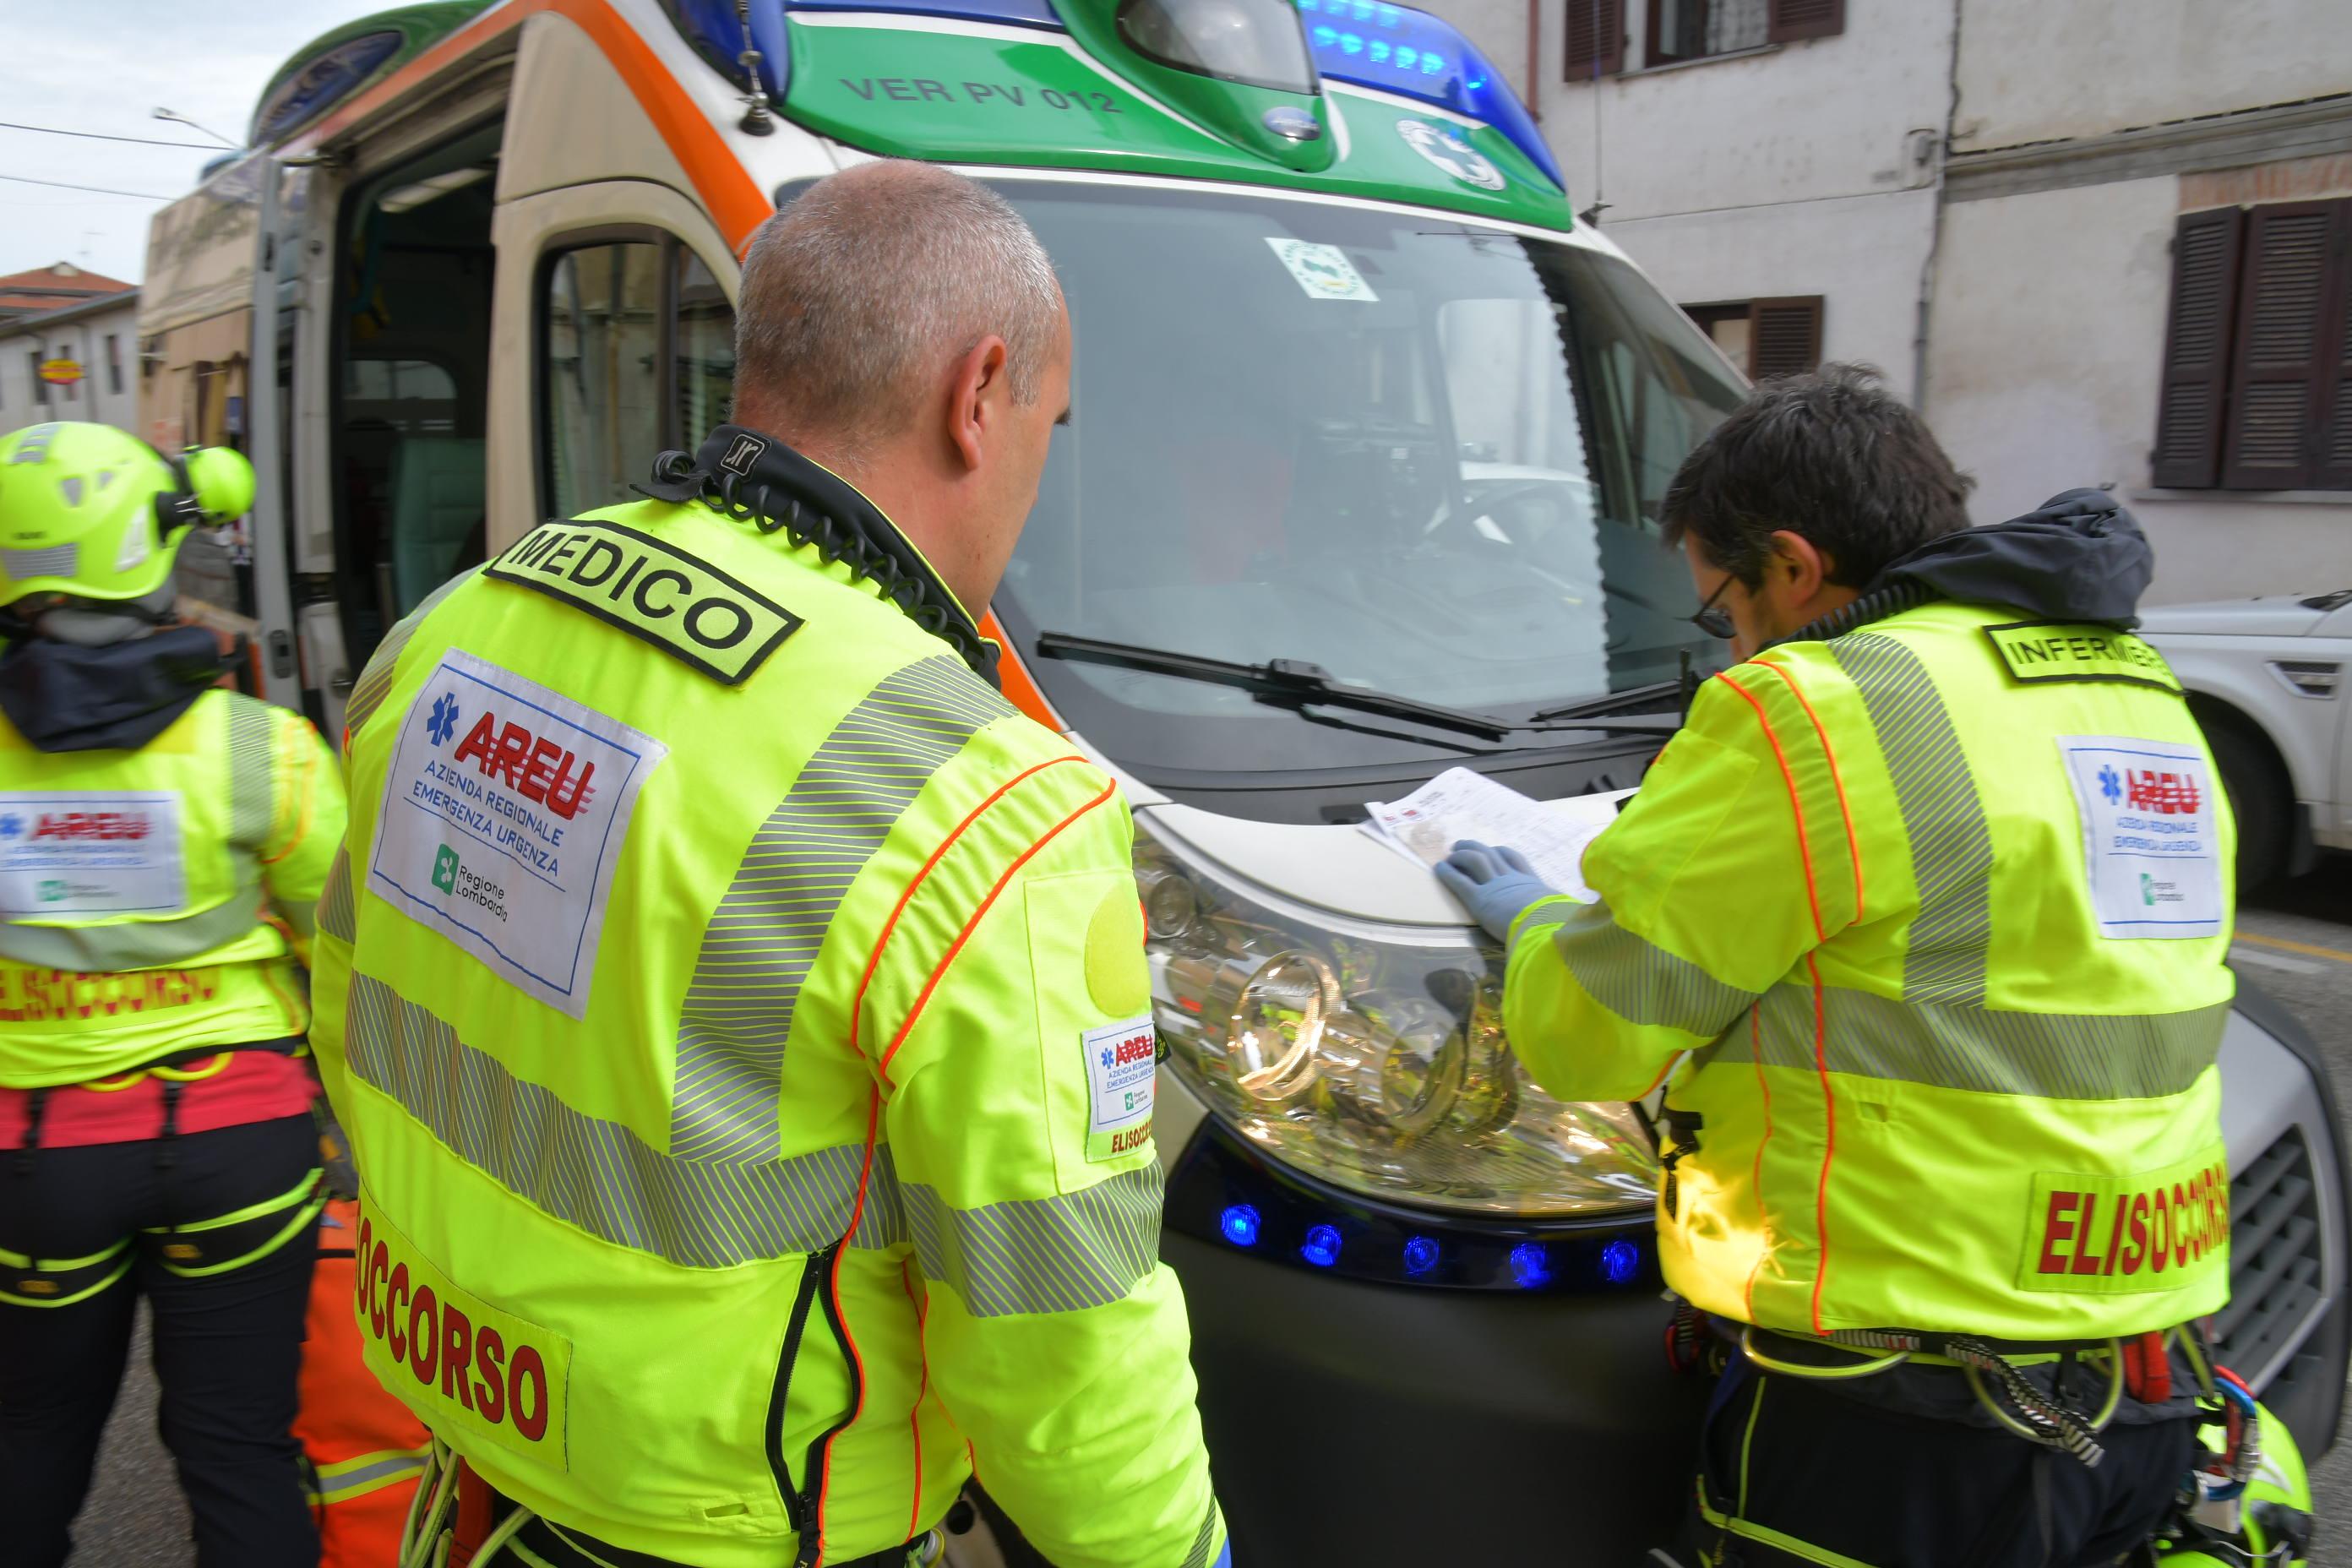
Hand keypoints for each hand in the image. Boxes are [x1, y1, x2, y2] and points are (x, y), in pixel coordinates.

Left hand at [1435, 840, 1564, 944]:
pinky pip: (1460, 882)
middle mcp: (1512, 879)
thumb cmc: (1559, 923)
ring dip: (1462, 854)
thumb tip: (1571, 919)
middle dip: (1477, 847)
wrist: (1548, 925)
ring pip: (1476, 861)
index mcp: (1533, 884)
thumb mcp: (1563, 912)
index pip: (1517, 861)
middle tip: (1465, 845)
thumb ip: (1560, 912)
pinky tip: (1439, 868)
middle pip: (1493, 855)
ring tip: (1451, 853)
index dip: (1502, 853)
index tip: (1495, 850)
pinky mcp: (1479, 899)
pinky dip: (1448, 873)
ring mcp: (1495, 886)